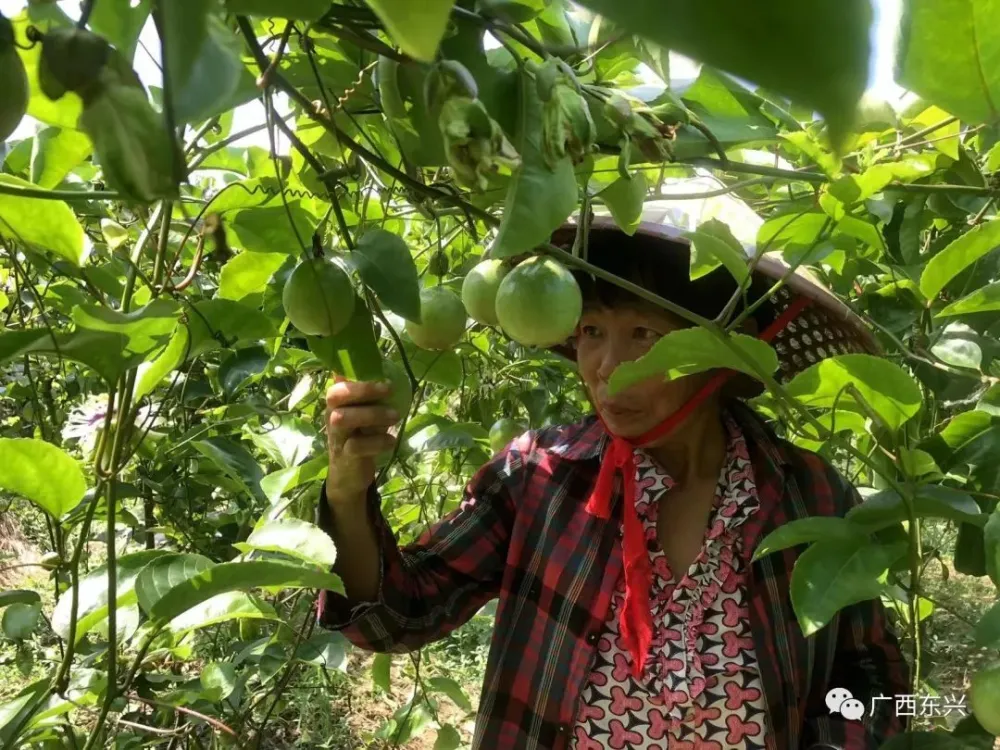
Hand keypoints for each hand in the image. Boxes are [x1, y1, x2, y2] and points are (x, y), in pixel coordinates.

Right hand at [325, 376, 399, 505]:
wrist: (349, 473)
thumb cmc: (359, 435)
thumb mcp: (362, 414)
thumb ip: (369, 396)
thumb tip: (388, 371)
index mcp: (336, 403)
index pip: (338, 382)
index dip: (357, 379)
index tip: (384, 379)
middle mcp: (331, 415)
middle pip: (335, 396)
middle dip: (363, 390)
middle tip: (390, 390)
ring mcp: (336, 436)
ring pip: (343, 419)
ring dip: (372, 415)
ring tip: (396, 416)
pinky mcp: (344, 455)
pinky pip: (356, 446)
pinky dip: (377, 442)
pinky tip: (391, 440)